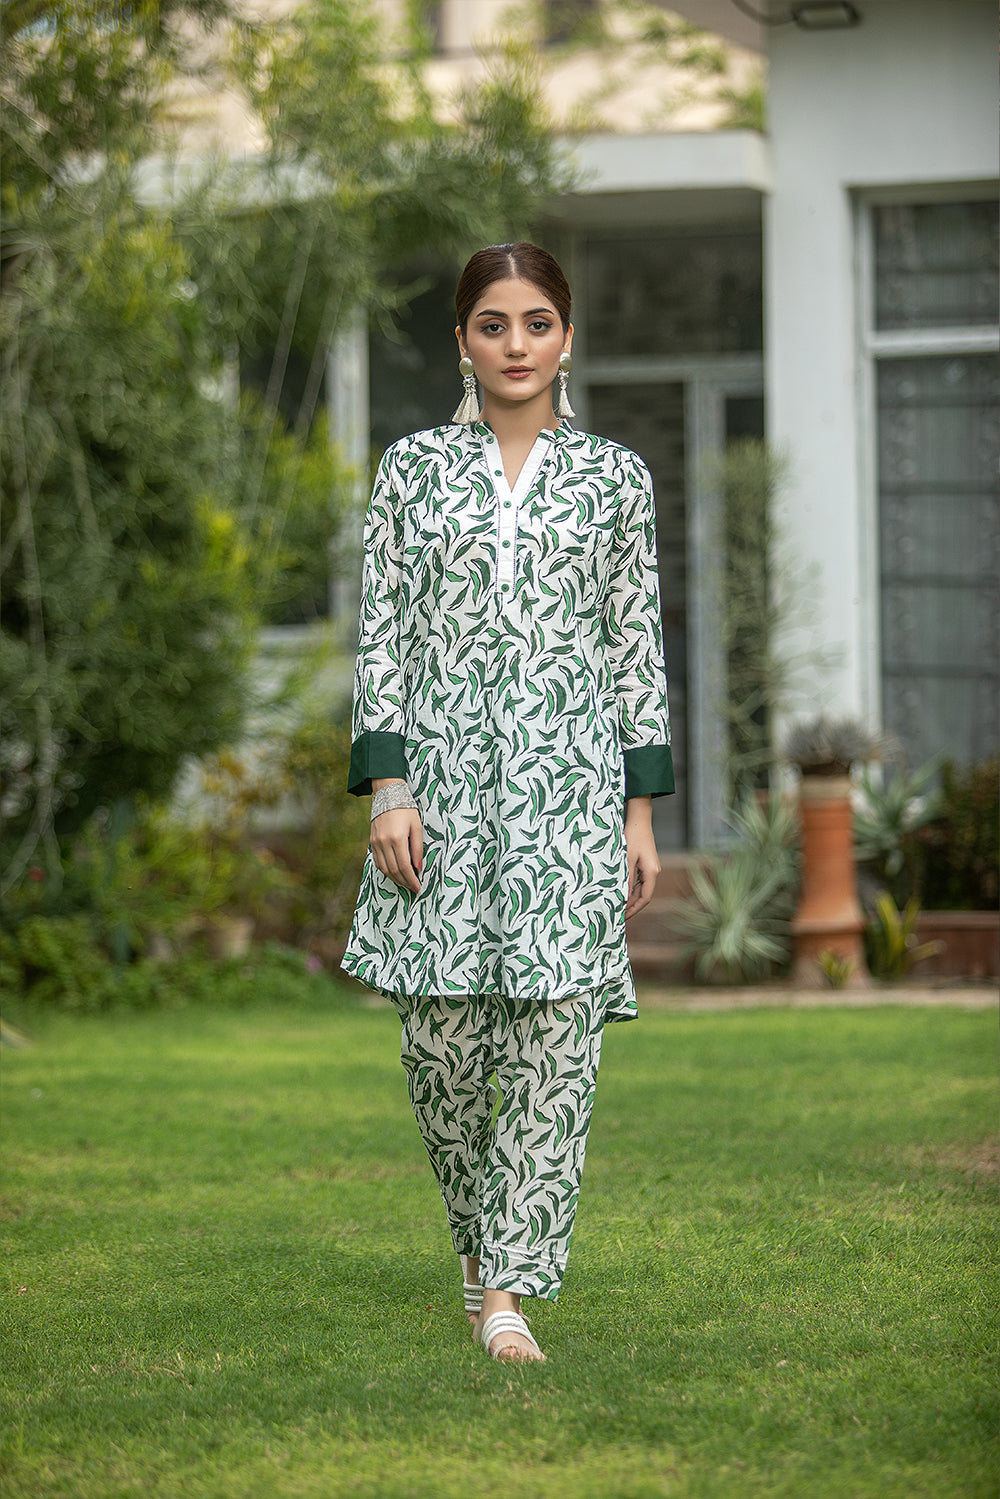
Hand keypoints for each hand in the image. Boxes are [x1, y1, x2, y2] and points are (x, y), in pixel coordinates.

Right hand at [370, 803, 422, 893]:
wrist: (388, 795)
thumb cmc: (406, 809)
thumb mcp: (417, 826)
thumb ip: (418, 848)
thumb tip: (418, 867)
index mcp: (397, 838)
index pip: (404, 866)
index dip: (411, 879)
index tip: (418, 887)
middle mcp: (384, 842)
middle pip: (394, 870)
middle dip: (404, 882)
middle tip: (413, 888)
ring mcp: (376, 843)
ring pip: (384, 868)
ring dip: (395, 879)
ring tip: (405, 883)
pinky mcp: (372, 842)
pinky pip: (378, 862)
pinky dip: (386, 870)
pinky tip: (394, 873)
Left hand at [624, 796, 659, 919]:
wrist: (639, 819)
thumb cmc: (632, 836)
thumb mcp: (627, 859)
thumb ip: (627, 879)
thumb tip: (624, 898)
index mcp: (652, 872)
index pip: (645, 898)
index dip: (634, 909)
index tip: (622, 918)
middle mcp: (654, 872)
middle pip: (644, 895)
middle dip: (632, 906)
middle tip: (617, 915)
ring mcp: (651, 867)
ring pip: (642, 888)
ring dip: (631, 898)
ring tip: (617, 906)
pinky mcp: (646, 863)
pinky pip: (640, 881)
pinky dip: (631, 888)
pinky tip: (620, 891)